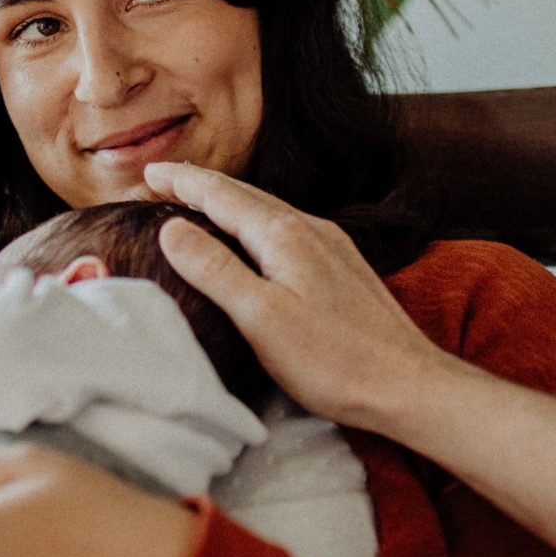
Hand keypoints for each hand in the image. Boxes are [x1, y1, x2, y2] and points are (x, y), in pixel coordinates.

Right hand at [143, 160, 455, 432]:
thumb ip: (215, 269)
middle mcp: (310, 228)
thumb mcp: (260, 317)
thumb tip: (172, 227)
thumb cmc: (333, 359)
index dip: (181, 180)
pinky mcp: (343, 267)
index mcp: (284, 234)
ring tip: (197, 205)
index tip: (147, 172)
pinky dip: (254, 224)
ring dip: (227, 203)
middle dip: (199, 186)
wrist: (408, 384)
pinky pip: (287, 229)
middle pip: (244, 195)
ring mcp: (331, 246)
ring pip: (267, 210)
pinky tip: (253, 239)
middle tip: (160, 182)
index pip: (221, 194)